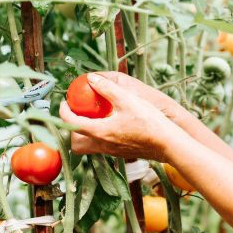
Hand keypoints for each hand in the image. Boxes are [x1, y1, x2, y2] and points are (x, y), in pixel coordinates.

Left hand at [59, 72, 183, 160]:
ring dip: (85, 132)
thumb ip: (106, 88)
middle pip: (75, 143)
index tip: (65, 101)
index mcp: (99, 131)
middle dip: (71, 129)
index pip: (70, 123)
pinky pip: (102, 146)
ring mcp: (112, 151)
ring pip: (89, 146)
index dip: (63, 111)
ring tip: (94, 117)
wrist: (168, 143)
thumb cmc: (149, 122)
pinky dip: (99, 135)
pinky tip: (112, 123)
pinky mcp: (121, 153)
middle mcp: (102, 145)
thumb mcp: (127, 99)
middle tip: (77, 113)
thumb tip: (91, 78)